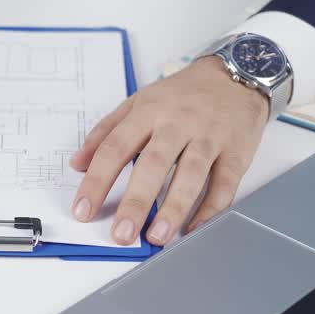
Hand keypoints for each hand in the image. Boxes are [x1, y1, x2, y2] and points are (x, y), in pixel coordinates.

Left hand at [69, 56, 268, 245]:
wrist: (236, 76)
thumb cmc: (183, 94)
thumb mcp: (139, 102)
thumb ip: (106, 131)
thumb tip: (77, 163)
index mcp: (148, 112)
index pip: (115, 149)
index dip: (97, 181)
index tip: (83, 211)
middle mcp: (178, 124)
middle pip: (153, 164)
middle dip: (136, 202)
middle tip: (122, 233)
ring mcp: (209, 137)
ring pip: (191, 175)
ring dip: (174, 208)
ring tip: (157, 237)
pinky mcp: (237, 151)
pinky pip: (224, 184)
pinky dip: (211, 209)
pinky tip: (194, 228)